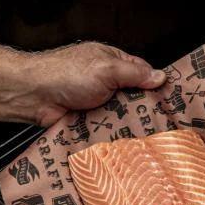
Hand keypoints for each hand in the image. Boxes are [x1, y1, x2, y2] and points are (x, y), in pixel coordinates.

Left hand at [19, 42, 166, 125]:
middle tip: (162, 123)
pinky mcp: (89, 120)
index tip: (170, 100)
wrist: (34, 96)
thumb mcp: (107, 68)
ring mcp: (97, 102)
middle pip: (133, 96)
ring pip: (122, 114)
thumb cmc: (67, 74)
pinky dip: (114, 134)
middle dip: (144, 108)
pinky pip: (107, 128)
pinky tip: (126, 142)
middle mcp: (106, 81)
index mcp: (111, 61)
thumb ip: (134, 74)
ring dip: (129, 124)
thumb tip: (161, 77)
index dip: (155, 84)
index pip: (142, 72)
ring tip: (148, 137)